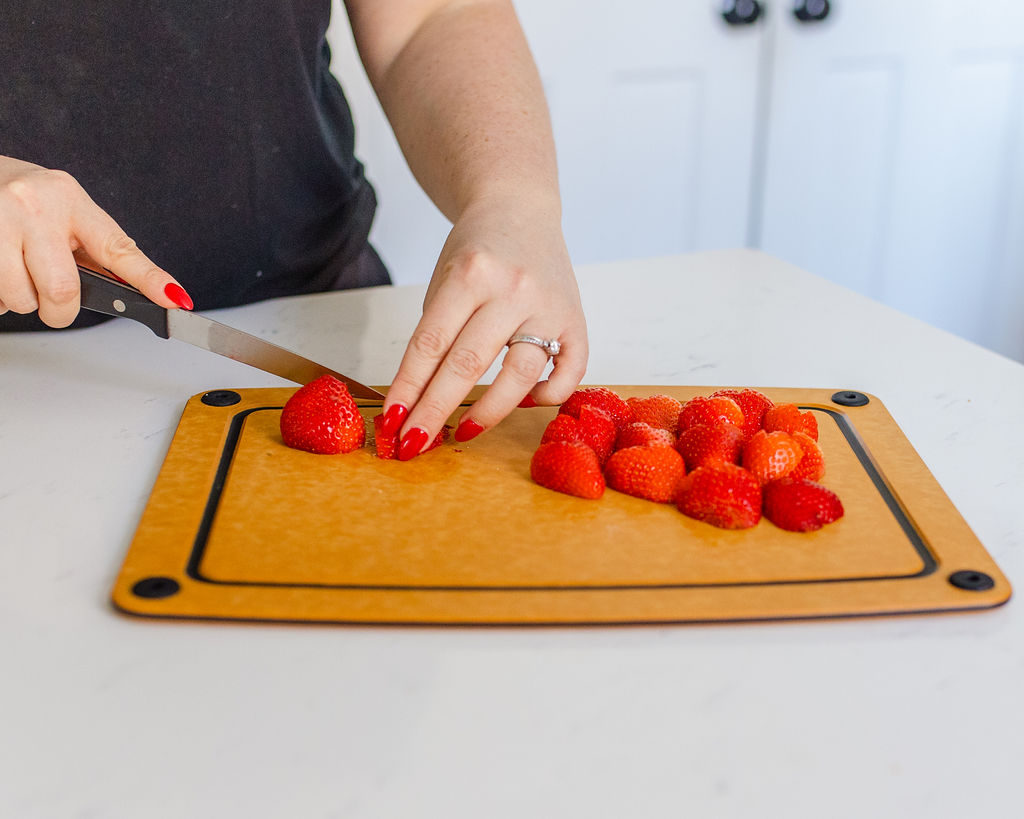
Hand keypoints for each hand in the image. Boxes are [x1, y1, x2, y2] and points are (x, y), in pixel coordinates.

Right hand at [0, 155, 192, 326]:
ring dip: (24, 301)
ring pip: (22, 299)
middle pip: (62, 290)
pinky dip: (0, 297)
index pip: (118, 249)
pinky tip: (2, 272)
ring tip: (21, 274)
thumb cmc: (30, 201)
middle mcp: (35, 207)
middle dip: (60, 311)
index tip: (175, 300)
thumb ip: (96, 250)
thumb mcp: (69, 213)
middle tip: (56, 303)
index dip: (150, 280)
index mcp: (71, 200)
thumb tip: (139, 293)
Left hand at [381, 195, 587, 458]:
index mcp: (471, 273)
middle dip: (435, 410)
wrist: (520, 209)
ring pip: (520, 374)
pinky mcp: (577, 318)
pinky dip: (549, 395)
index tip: (392, 423)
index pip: (430, 344)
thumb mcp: (443, 279)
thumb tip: (418, 399)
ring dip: (488, 412)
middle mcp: (513, 289)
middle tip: (414, 445)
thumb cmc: (476, 251)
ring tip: (461, 433)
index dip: (408, 389)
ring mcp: (549, 305)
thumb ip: (437, 332)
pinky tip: (526, 403)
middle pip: (468, 364)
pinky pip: (570, 370)